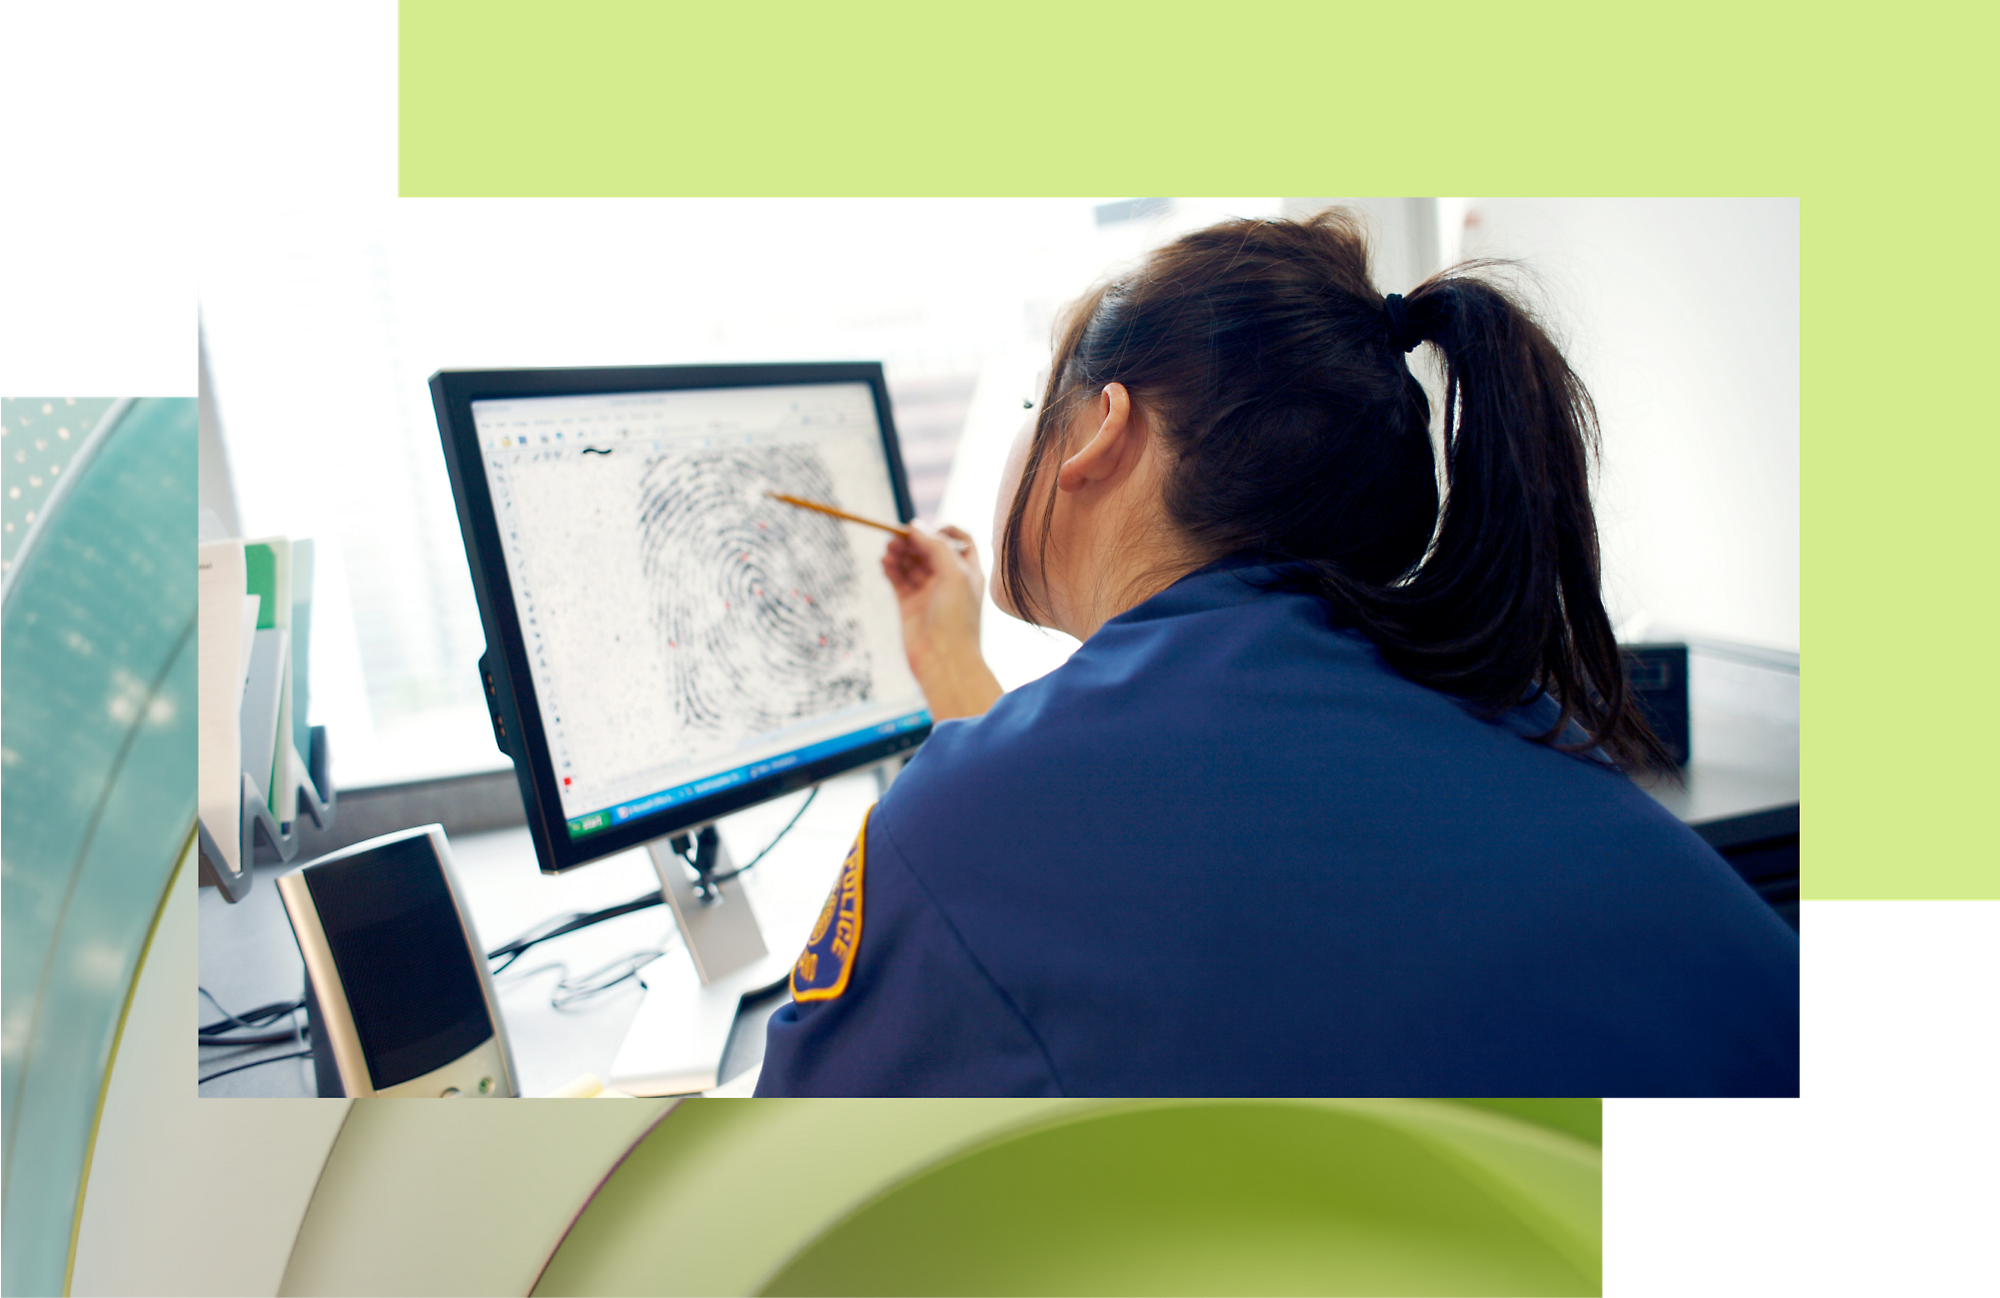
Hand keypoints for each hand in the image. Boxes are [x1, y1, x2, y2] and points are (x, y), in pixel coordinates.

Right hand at [881, 524, 1001, 718]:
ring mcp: (927, 593)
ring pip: (911, 563)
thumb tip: (915, 526)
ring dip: (900, 552)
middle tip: (898, 537)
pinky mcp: (909, 605)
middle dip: (914, 540)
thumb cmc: (957, 619)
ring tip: (889, 550)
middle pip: (929, 549)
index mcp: (968, 571)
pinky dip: (890, 568)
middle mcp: (949, 581)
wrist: (943, 660)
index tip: (928, 530)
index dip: (943, 530)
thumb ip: (936, 545)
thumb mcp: (954, 574)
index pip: (959, 540)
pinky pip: (898, 579)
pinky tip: (884, 562)